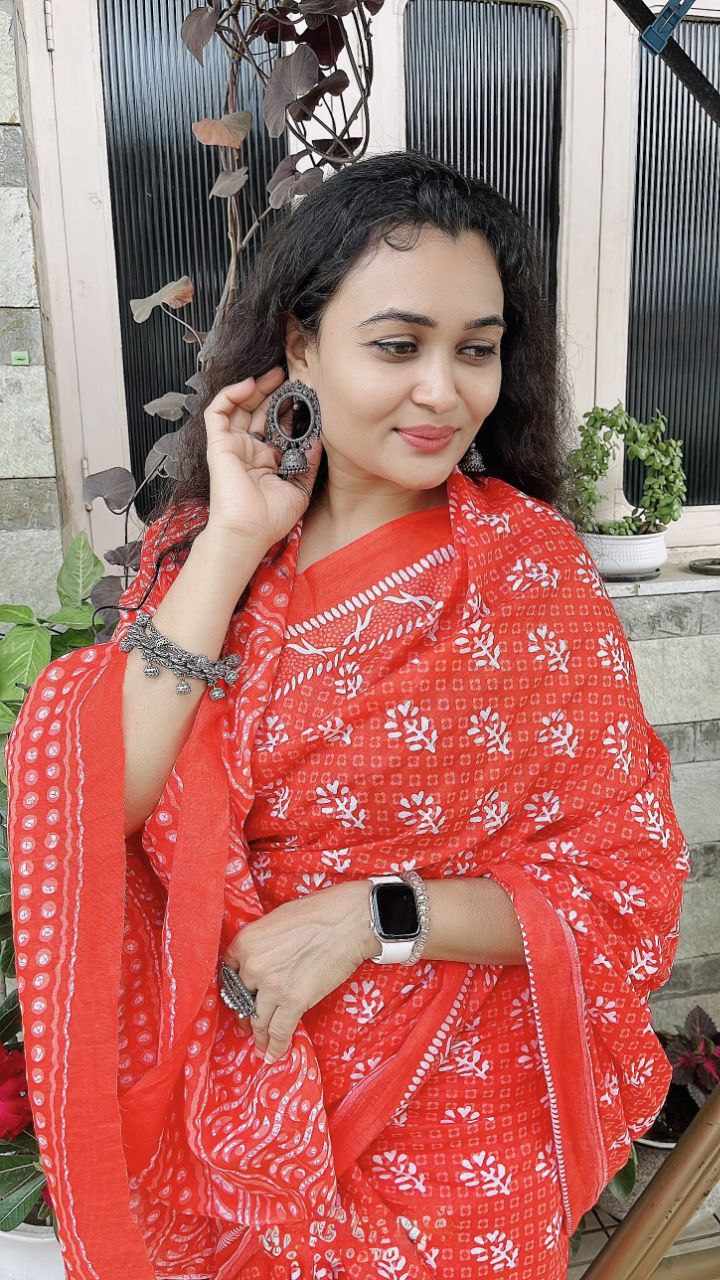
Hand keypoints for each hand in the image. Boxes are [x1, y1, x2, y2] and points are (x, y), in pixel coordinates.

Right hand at [203, 366, 323, 551]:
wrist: (248, 531)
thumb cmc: (270, 519)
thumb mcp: (299, 488)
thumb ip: (308, 462)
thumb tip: (318, 438)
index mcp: (267, 460)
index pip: (277, 426)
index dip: (289, 409)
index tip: (306, 395)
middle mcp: (249, 450)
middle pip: (259, 411)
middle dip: (273, 391)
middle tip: (290, 376)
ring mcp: (233, 445)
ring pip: (239, 406)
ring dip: (254, 387)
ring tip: (273, 374)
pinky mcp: (218, 443)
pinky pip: (217, 412)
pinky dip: (230, 394)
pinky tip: (249, 384)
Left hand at [222, 881, 377, 1061]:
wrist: (348, 922)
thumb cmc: (317, 913)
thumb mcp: (277, 920)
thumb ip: (263, 943)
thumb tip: (264, 958)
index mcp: (245, 942)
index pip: (229, 972)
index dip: (236, 987)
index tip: (240, 997)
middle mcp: (252, 966)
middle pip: (242, 998)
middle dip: (245, 1013)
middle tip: (247, 1024)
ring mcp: (272, 986)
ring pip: (259, 1019)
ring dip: (259, 1036)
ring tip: (260, 1046)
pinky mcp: (294, 1001)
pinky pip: (279, 1031)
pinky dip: (276, 1046)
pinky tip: (273, 1055)